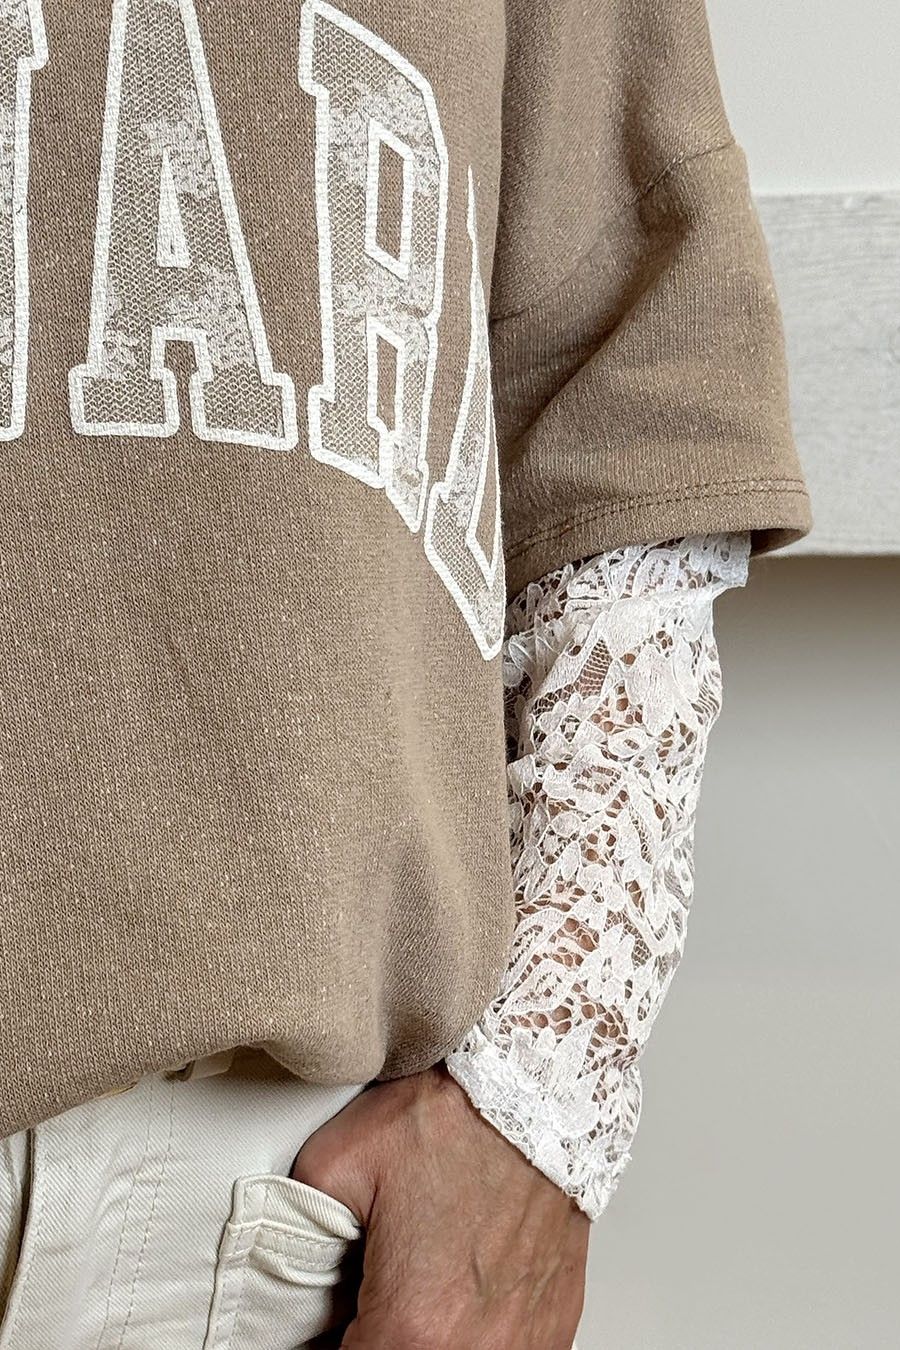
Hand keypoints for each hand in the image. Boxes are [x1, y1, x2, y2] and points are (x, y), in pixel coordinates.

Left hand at [291, 1063, 588, 1348]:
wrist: (537, 1084)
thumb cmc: (454, 1117)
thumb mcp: (335, 1161)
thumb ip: (293, 1227)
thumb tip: (280, 1265)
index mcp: (413, 1326)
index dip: (325, 1349)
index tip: (327, 1325)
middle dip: (374, 1340)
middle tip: (363, 1303)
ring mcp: (525, 1342)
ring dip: (427, 1338)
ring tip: (414, 1290)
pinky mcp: (556, 1323)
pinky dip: (474, 1333)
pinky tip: (458, 1293)